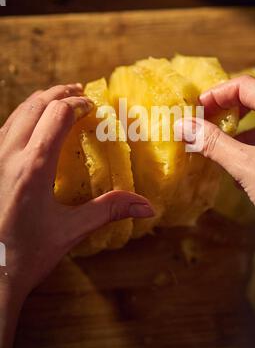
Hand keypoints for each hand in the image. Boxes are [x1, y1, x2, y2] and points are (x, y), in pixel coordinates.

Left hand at [0, 84, 152, 347]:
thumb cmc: (27, 255)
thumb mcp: (71, 231)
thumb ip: (109, 211)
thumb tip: (147, 207)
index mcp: (33, 168)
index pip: (58, 115)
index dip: (78, 104)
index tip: (92, 106)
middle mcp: (8, 155)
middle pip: (36, 105)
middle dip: (59, 94)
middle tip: (79, 92)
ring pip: (16, 113)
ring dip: (40, 102)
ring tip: (59, 101)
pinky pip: (5, 128)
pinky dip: (23, 116)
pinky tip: (33, 124)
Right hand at [177, 72, 254, 232]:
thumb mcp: (246, 167)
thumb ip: (213, 142)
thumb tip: (182, 125)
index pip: (245, 85)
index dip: (216, 94)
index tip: (197, 110)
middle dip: (236, 97)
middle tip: (215, 112)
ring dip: (250, 113)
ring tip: (228, 132)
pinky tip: (247, 153)